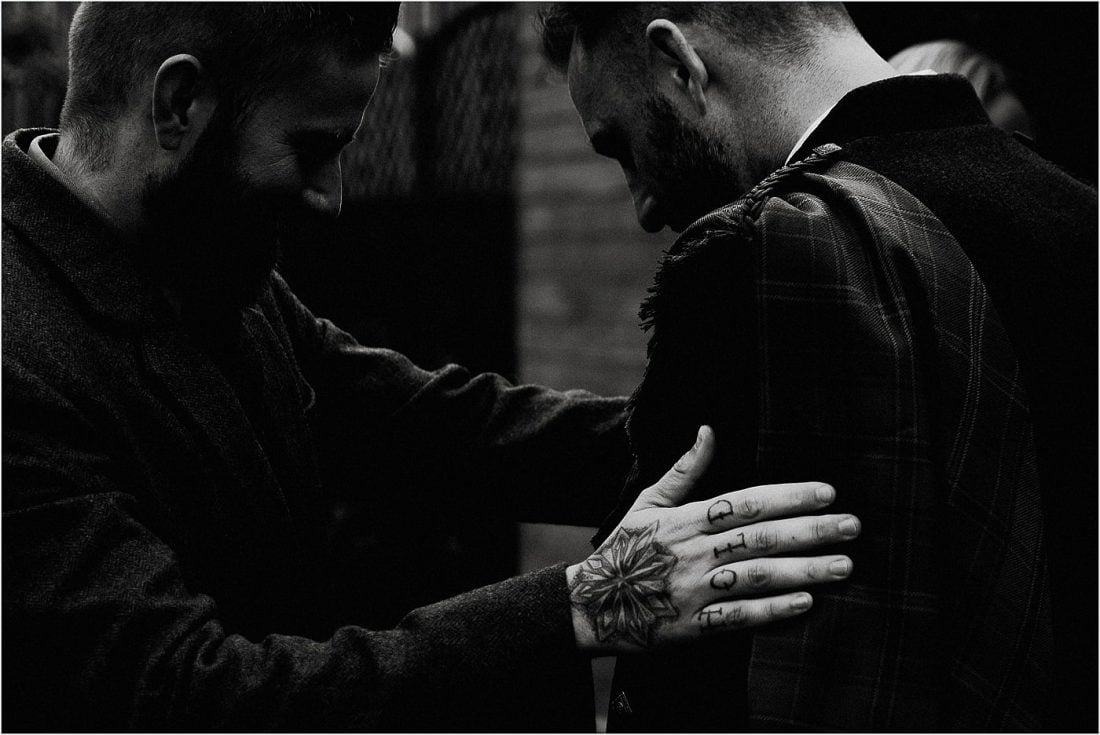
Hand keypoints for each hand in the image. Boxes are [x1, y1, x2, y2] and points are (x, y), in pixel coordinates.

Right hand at [567, 425, 859, 653]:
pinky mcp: (693, 626)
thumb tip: (708, 430)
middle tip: (852, 527)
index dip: (788, 497)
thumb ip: (684, 471)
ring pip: (756, 577)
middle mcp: (693, 552)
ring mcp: (694, 590)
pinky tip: (806, 603)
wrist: (591, 605)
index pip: (745, 502)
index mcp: (685, 519)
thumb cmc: (626, 548)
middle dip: (810, 531)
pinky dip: (772, 611)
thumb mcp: (648, 502)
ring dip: (803, 570)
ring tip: (844, 565)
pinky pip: (738, 618)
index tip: (827, 493)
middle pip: (760, 538)